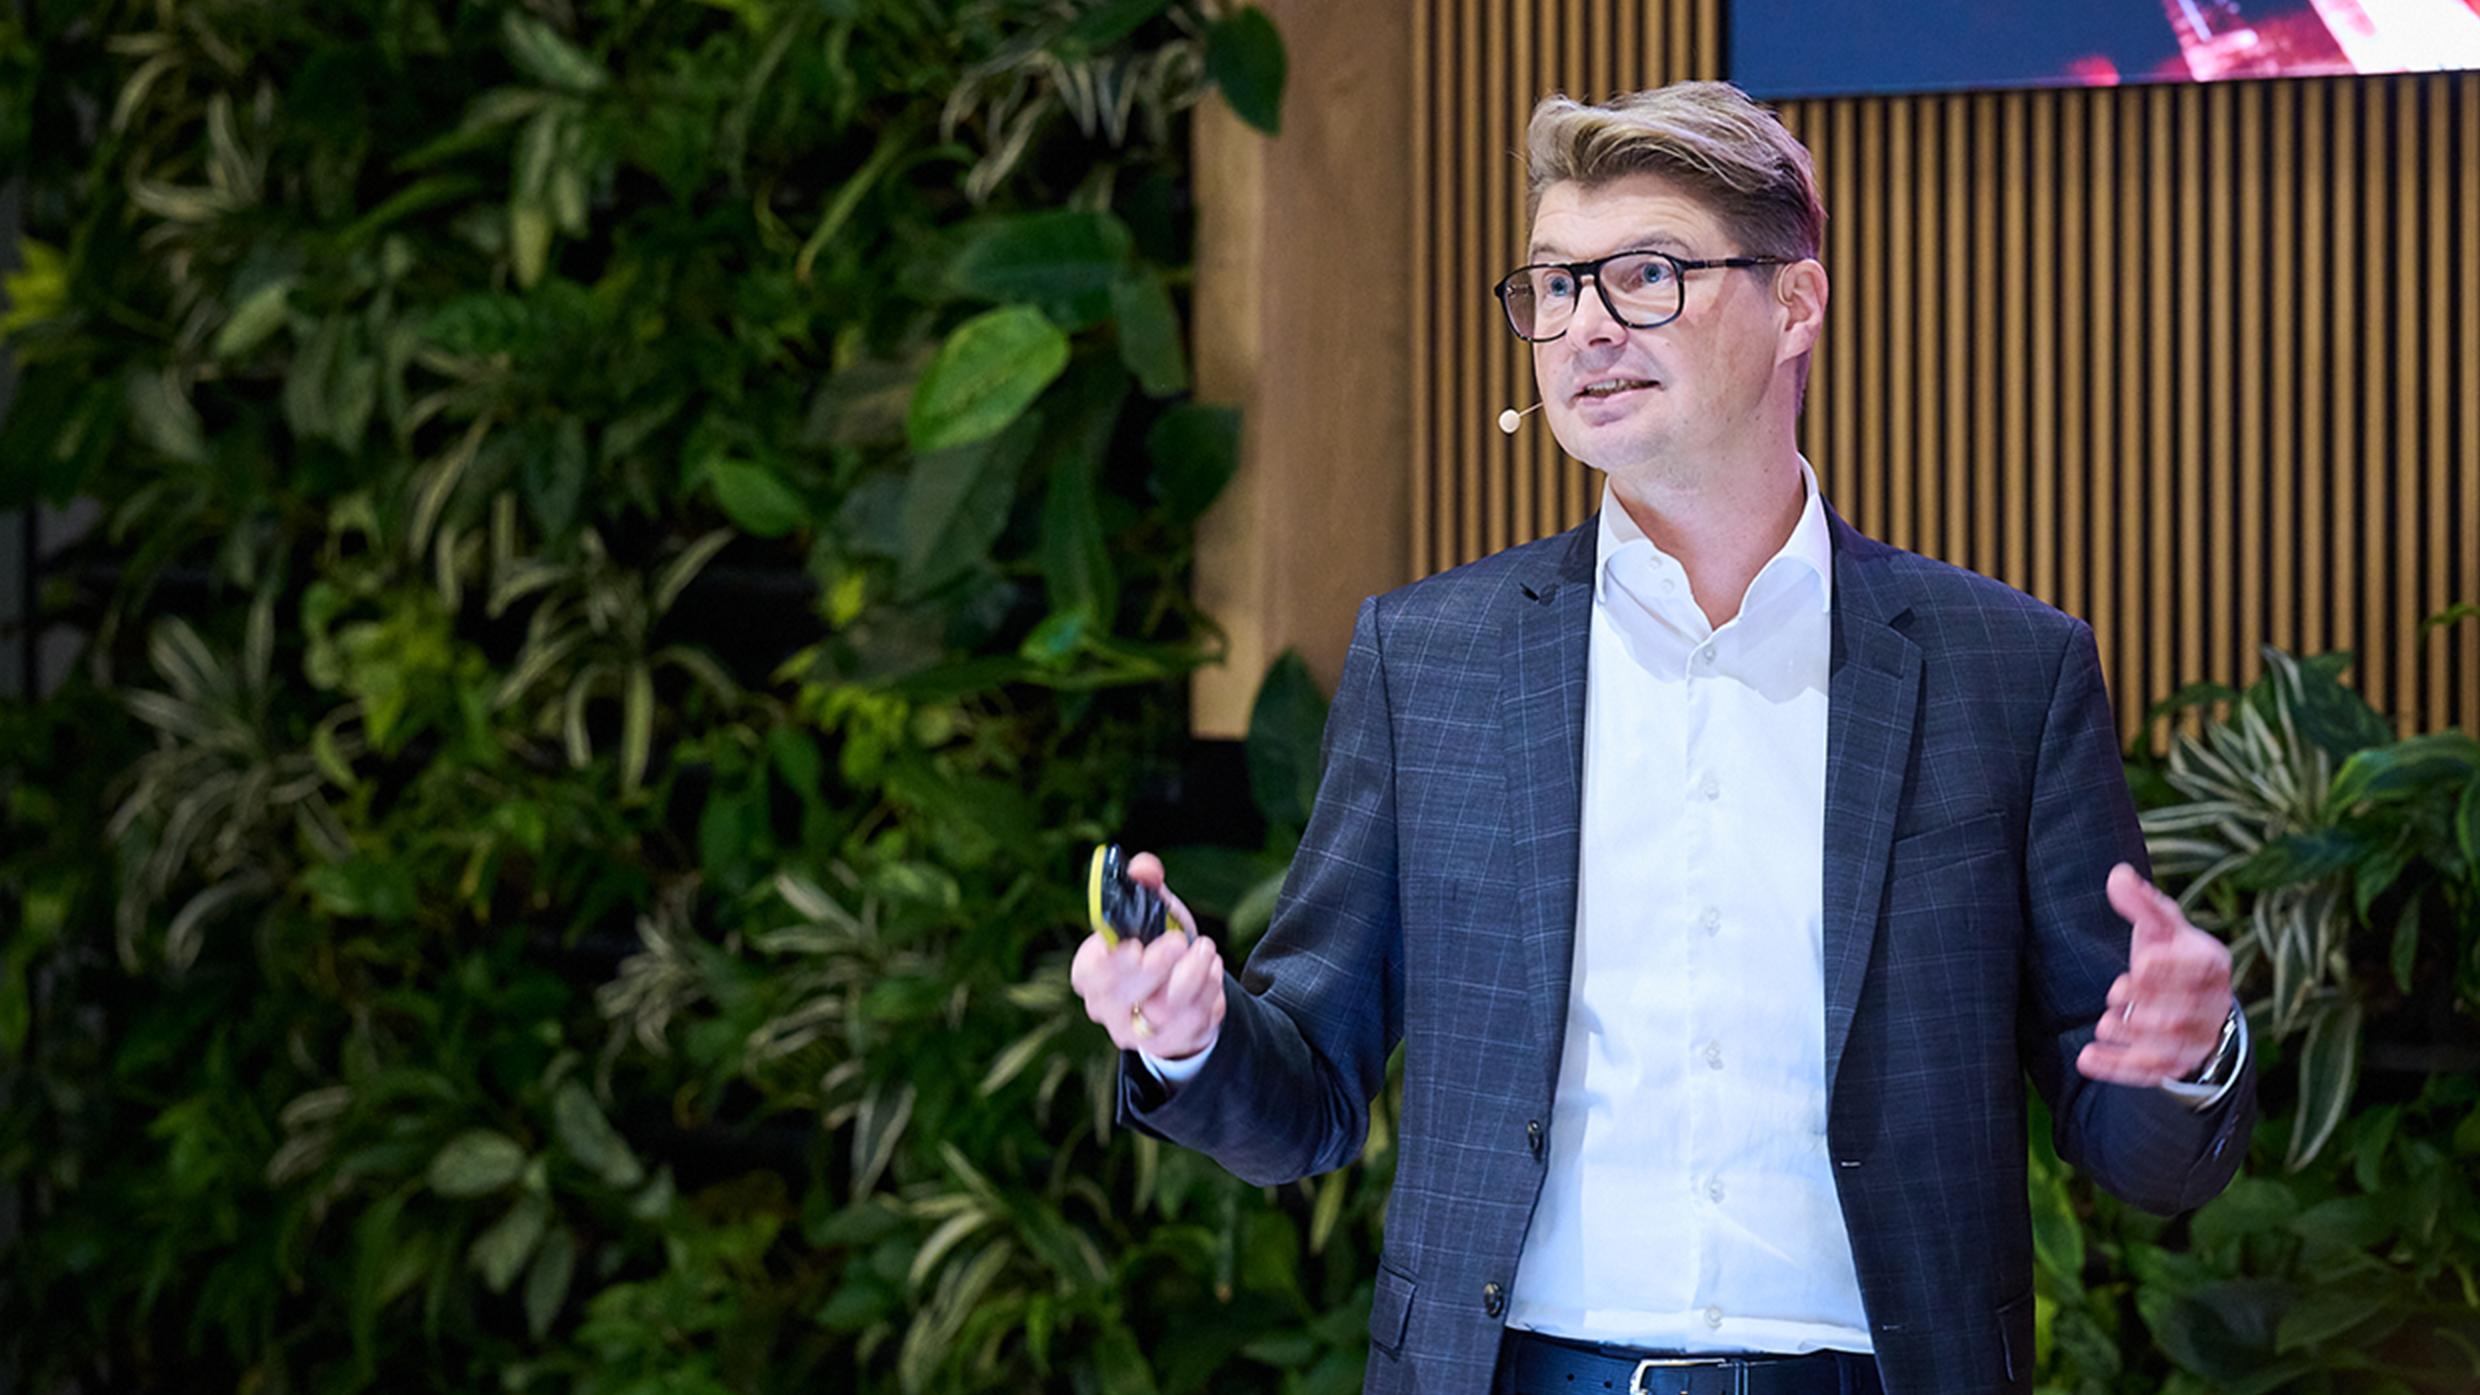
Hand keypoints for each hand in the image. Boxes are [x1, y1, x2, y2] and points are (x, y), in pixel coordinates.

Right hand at [1069, 852, 1225, 1059]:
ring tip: (1206, 951)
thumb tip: (1145, 868)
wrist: (1183, 988)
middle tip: (1179, 942)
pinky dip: (1208, 994)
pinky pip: (1191, 1025)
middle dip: (1153, 968)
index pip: (1088, 972)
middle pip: (1120, 996)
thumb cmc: (1157, 943)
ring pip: (1160, 1013)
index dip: (1108, 962)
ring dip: (1190, 977)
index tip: (1135, 946)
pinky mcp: (1169, 1044)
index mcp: (1091, 970)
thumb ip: (1145, 883)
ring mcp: (1137, 1031)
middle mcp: (1107, 1006)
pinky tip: (1212, 972)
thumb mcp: (1151, 910)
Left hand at [2076, 863, 2233, 1086]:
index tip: (2141, 963)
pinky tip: (2086, 1059)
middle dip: (2148, 1006)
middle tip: (2115, 994)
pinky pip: (2150, 1072)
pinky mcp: (2175, 1063)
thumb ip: (2140, 902)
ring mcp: (2196, 1038)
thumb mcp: (2160, 925)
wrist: (2191, 998)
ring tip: (2103, 1024)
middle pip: (2185, 1013)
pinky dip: (2117, 1068)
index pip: (2202, 970)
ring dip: (2134, 1038)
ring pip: (2170, 1047)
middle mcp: (2212, 1004)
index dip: (2172, 970)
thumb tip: (2117, 875)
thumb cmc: (2170, 952)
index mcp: (2212, 963)